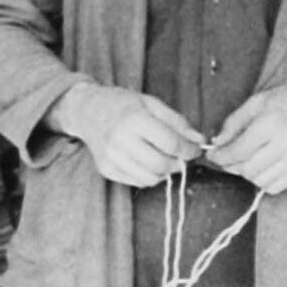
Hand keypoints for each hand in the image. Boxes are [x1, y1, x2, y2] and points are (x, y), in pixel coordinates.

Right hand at [50, 83, 204, 187]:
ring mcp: (110, 157)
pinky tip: (148, 162)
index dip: (189, 150)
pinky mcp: (106, 169)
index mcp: (134, 119)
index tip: (196, 149)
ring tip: (165, 159)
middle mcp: (119, 140)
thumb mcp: (151, 104)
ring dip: (164, 172)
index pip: (171, 143)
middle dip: (178, 164)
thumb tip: (199, 141)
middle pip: (161, 164)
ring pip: (150, 178)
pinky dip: (149, 176)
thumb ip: (177, 122)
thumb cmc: (123, 104)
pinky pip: (136, 182)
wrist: (87, 110)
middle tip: (181, 157)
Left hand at [207, 80, 286, 195]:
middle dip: (231, 165)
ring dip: (246, 174)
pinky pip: (275, 187)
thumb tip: (217, 142)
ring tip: (244, 161)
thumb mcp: (257, 102)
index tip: (212, 155)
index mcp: (272, 123)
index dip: (220, 156)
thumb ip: (233, 123)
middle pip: (247, 168)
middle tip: (226, 157)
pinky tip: (261, 167)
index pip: (238, 150)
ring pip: (260, 181)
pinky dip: (262, 181)